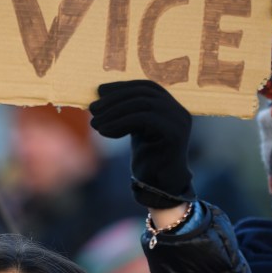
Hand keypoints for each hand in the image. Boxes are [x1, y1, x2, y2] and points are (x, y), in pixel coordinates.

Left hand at [89, 80, 193, 207]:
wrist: (158, 186)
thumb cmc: (146, 158)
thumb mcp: (134, 128)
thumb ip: (126, 110)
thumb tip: (100, 92)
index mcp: (171, 106)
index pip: (146, 87)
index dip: (122, 86)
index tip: (99, 91)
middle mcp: (179, 110)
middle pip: (143, 94)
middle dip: (114, 99)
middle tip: (92, 109)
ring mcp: (179, 121)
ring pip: (142, 104)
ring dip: (114, 112)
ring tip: (95, 123)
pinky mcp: (175, 134)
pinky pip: (144, 119)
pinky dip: (120, 123)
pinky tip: (104, 132)